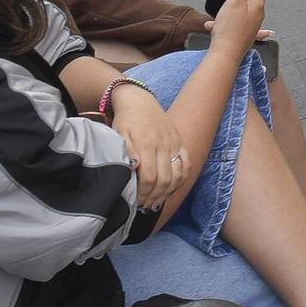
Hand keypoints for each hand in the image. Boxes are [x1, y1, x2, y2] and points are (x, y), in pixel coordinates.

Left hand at [109, 86, 188, 208]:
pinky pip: (186, 164)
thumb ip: (127, 151)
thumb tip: (134, 168)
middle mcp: (164, 145)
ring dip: (167, 192)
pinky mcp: (180, 142)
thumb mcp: (119, 134)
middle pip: (164, 180)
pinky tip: (170, 187)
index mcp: (147, 144)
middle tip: (144, 205)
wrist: (139, 101)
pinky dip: (181, 179)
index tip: (135, 201)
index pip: (149, 177)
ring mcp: (174, 143)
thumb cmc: (126, 120)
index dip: (143, 194)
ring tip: (156, 201)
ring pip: (177, 175)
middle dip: (154, 197)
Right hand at [208, 0, 267, 58]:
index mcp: (257, 4)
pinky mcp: (244, 32)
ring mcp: (252, 24)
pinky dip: (229, 16)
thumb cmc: (229, 30)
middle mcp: (258, 14)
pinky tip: (216, 22)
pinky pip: (237, 19)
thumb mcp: (235, 2)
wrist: (226, 54)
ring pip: (245, 7)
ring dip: (236, 1)